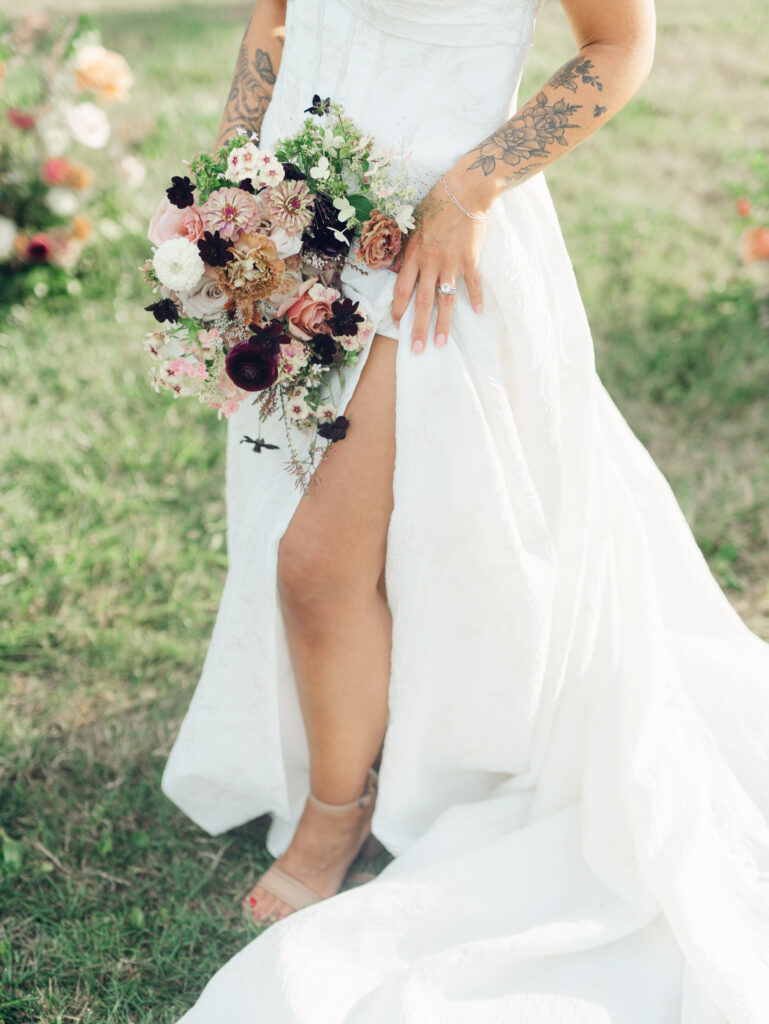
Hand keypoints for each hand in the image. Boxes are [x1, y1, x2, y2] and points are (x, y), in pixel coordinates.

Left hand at [390, 171, 487, 352]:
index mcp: (414, 255)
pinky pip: (473, 284)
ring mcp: (451, 263)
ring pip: (446, 300)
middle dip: (418, 329)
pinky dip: (476, 298)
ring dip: (443, 324)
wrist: (464, 190)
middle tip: (416, 350)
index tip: (397, 325)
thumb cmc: (435, 204)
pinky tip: (477, 313)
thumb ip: (405, 250)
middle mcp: (430, 263)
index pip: (402, 290)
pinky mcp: (470, 259)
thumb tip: (394, 268)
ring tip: (441, 343)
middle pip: (422, 302)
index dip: (398, 310)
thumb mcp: (412, 226)